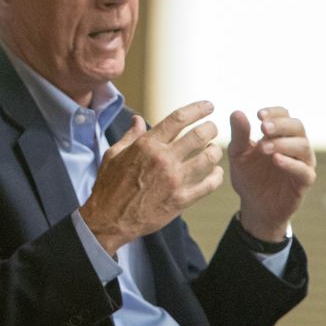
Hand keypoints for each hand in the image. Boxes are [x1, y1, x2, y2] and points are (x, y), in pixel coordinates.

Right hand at [81, 101, 224, 253]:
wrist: (108, 219)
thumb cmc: (108, 186)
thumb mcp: (113, 155)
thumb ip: (130, 136)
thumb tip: (137, 120)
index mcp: (147, 145)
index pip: (178, 119)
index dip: (197, 109)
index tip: (208, 106)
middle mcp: (163, 159)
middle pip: (199, 135)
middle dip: (210, 128)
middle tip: (212, 128)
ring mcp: (174, 180)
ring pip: (208, 158)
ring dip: (215, 150)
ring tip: (214, 149)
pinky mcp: (181, 200)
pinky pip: (209, 185)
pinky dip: (217, 176)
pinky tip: (216, 173)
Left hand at [229, 107, 315, 240]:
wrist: (254, 204)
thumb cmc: (248, 175)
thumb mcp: (239, 154)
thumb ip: (239, 135)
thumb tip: (236, 112)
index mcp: (279, 135)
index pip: (284, 115)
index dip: (274, 113)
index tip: (258, 115)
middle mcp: (295, 145)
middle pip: (297, 126)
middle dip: (280, 125)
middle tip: (263, 127)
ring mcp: (302, 162)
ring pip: (303, 146)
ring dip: (283, 143)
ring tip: (263, 147)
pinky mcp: (304, 181)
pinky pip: (303, 170)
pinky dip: (291, 163)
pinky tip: (276, 160)